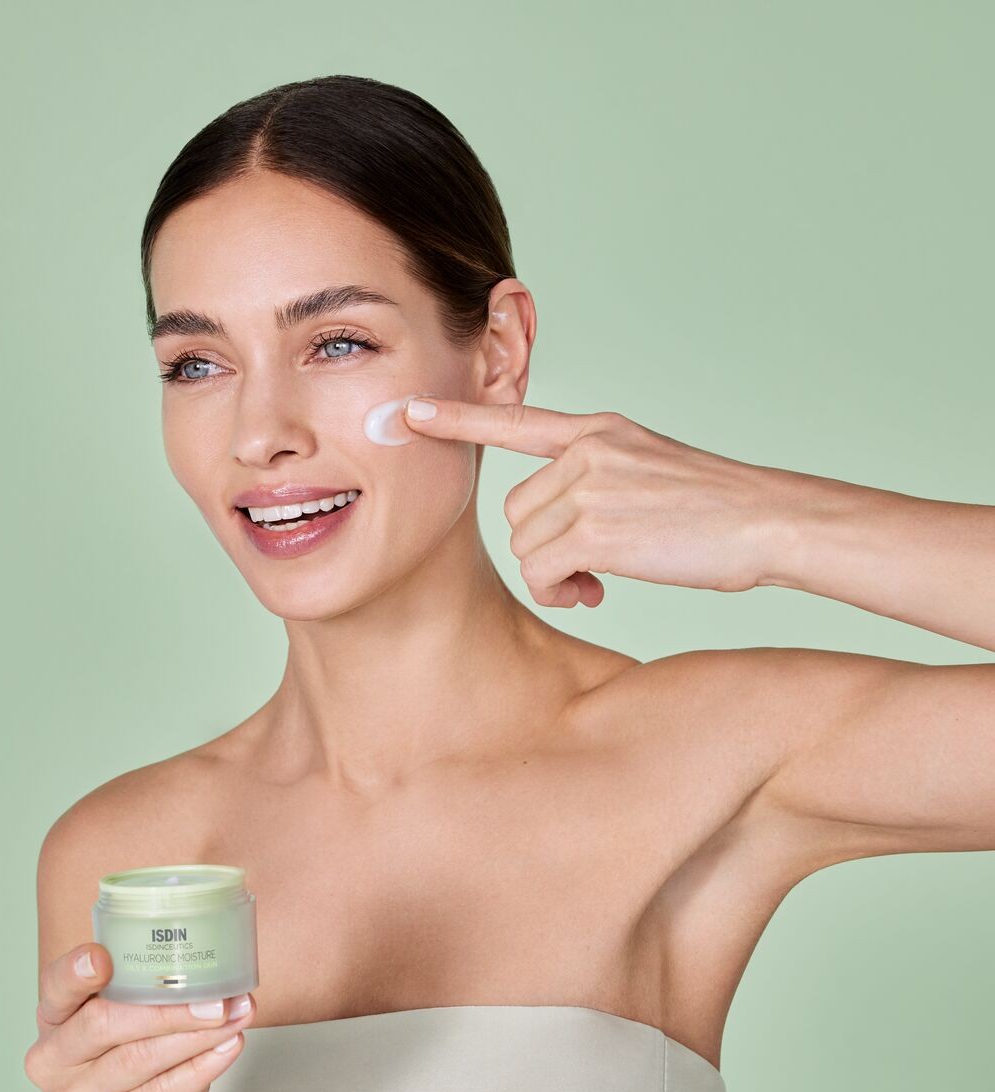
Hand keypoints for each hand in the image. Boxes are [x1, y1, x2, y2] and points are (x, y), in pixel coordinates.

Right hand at [23, 942, 256, 1091]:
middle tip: (217, 998)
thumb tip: (222, 963)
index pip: (55, 987)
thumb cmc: (151, 1073)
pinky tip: (229, 1048)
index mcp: (56, 1021)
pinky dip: (200, 1068)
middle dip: (166, 1007)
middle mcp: (52, 1062)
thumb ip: (164, 993)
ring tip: (234, 1018)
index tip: (104, 957)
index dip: (74, 972)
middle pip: (102, 1023)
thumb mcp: (148, 1025)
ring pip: (136, 1059)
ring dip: (194, 1036)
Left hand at [403, 399, 790, 607]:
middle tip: (589, 566)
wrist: (768, 520)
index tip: (409, 413)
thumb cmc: (717, 508)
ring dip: (555, 573)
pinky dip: (561, 591)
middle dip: (545, 546)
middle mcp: (587, 450)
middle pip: (518, 511)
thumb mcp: (651, 466)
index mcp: (599, 431)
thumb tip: (557, 531)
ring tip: (599, 578)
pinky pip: (542, 572)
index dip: (458, 419)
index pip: (516, 420)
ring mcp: (590, 485)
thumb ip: (597, 478)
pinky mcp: (594, 527)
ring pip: (525, 545)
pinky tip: (596, 591)